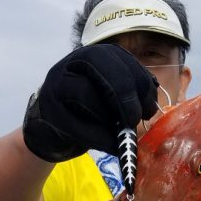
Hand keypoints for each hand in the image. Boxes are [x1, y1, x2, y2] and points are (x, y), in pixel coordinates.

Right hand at [23, 44, 158, 161]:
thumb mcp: (112, 100)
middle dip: (125, 93)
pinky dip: (98, 137)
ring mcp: (56, 85)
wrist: (52, 133)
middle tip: (135, 119)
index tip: (149, 108)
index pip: (121, 57)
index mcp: (94, 55)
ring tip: (122, 135)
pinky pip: (74, 123)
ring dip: (109, 117)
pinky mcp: (49, 112)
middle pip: (101, 64)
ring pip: (85, 92)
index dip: (141, 82)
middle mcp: (73, 62)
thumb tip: (151, 103)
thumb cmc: (88, 114)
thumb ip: (130, 95)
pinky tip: (111, 145)